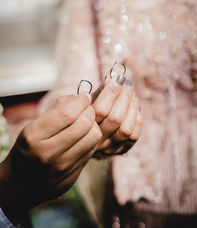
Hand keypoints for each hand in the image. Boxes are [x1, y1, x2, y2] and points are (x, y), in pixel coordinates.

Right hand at [0, 94, 101, 223]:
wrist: (20, 183)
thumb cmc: (28, 147)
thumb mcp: (34, 125)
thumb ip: (57, 108)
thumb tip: (81, 97)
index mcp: (34, 136)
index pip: (68, 113)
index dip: (81, 101)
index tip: (84, 97)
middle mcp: (48, 153)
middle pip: (84, 124)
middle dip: (89, 111)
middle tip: (86, 109)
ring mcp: (61, 168)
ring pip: (93, 137)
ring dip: (93, 125)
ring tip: (85, 123)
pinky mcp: (72, 176)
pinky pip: (92, 150)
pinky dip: (91, 139)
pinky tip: (83, 137)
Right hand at [92, 75, 142, 157]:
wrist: (83, 135)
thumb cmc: (86, 111)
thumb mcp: (88, 100)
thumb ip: (100, 90)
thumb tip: (114, 77)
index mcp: (84, 124)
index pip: (101, 109)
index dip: (112, 92)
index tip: (118, 79)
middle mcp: (95, 139)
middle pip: (115, 118)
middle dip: (124, 97)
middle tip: (127, 84)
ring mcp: (108, 147)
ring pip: (125, 129)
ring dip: (132, 108)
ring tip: (132, 95)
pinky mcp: (119, 150)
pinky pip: (133, 137)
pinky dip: (137, 120)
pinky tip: (136, 108)